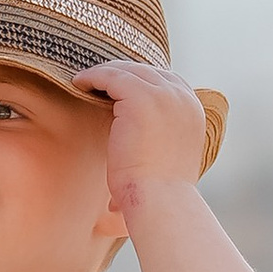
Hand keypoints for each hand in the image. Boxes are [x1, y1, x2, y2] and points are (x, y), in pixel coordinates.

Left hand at [73, 55, 205, 211]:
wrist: (160, 201)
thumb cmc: (159, 192)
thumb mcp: (167, 156)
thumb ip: (160, 138)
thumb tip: (140, 144)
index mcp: (194, 111)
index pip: (167, 81)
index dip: (139, 80)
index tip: (115, 88)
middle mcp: (183, 99)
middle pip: (147, 71)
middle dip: (120, 73)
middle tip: (95, 81)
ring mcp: (165, 95)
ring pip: (128, 70)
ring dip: (104, 73)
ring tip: (83, 81)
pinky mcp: (142, 97)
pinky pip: (112, 76)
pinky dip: (93, 77)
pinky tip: (78, 84)